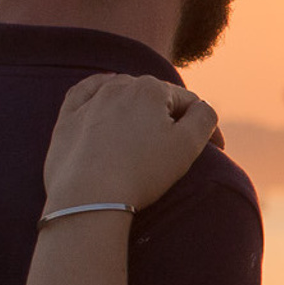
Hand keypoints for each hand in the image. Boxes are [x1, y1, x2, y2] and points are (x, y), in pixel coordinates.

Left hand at [43, 74, 217, 213]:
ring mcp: (90, 101)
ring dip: (139, 107)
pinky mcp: (67, 118)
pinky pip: (84, 94)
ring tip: (147, 132)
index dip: (207, 128)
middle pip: (157, 97)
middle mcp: (119, 86)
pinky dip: (98, 94)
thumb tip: (202, 107)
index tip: (216, 153)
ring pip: (124, 93)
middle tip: (181, 146)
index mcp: (151, 88)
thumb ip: (205, 116)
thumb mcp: (189, 144)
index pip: (190, 103)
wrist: (89, 198)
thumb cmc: (143, 171)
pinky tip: (104, 99)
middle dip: (172, 117)